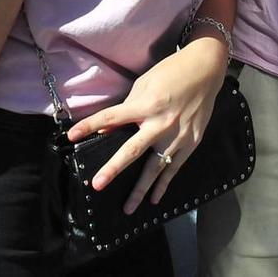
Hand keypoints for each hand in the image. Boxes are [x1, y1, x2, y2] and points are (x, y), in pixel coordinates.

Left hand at [65, 37, 228, 213]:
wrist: (206, 69)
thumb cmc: (171, 72)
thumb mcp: (144, 83)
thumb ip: (127, 107)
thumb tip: (107, 130)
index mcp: (147, 104)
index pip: (112, 117)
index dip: (90, 126)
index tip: (72, 136)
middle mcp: (161, 123)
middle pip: (133, 150)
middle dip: (114, 168)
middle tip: (97, 184)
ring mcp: (178, 135)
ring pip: (156, 168)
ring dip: (141, 190)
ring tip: (127, 208)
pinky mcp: (192, 141)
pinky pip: (174, 167)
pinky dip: (164, 184)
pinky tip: (154, 199)